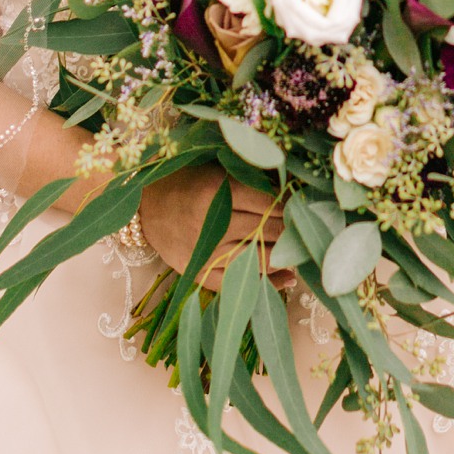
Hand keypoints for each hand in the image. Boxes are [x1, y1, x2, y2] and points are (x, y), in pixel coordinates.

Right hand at [140, 162, 293, 290]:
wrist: (146, 205)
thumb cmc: (187, 181)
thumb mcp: (217, 170)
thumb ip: (250, 177)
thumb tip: (294, 190)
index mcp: (216, 192)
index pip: (268, 204)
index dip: (290, 206)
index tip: (303, 206)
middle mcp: (212, 224)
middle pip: (268, 231)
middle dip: (291, 231)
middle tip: (308, 228)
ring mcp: (205, 253)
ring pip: (258, 260)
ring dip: (285, 256)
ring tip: (302, 252)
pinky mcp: (199, 273)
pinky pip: (240, 283)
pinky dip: (267, 283)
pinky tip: (288, 279)